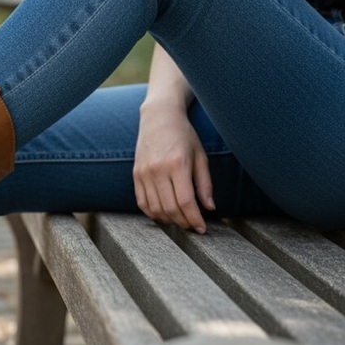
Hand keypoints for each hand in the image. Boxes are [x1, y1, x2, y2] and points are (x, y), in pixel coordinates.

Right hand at [133, 101, 214, 232]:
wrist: (158, 117)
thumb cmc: (183, 134)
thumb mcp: (200, 156)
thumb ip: (205, 184)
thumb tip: (209, 208)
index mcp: (177, 164)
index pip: (185, 201)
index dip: (195, 219)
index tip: (202, 228)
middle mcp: (157, 170)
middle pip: (170, 208)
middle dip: (184, 222)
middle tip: (193, 226)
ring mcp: (144, 172)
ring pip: (155, 209)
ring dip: (169, 220)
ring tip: (181, 220)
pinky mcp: (136, 174)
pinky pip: (142, 202)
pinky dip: (154, 213)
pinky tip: (165, 214)